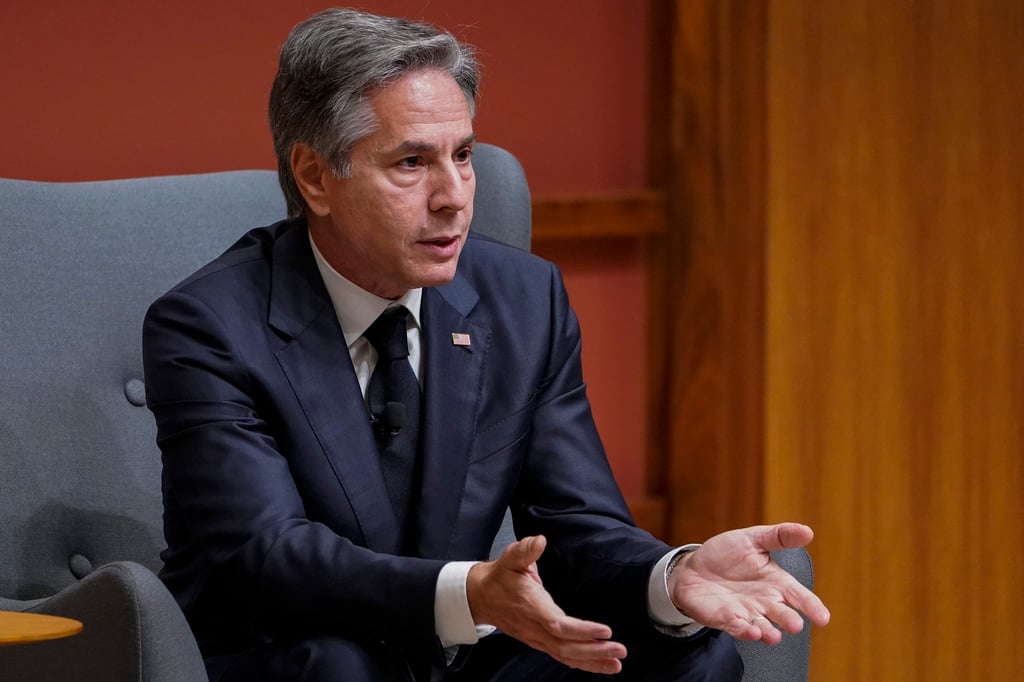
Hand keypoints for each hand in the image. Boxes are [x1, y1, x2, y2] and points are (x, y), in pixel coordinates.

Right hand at [467, 535, 626, 673]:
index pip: (558, 624)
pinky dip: (583, 664)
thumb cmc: (501, 576)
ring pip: (566, 656)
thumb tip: (540, 541)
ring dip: (592, 661)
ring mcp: (537, 638)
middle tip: (619, 649)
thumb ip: (525, 550)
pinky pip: (563, 657)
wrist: (481, 596)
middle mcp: (535, 627)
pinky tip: (601, 665)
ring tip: (616, 663)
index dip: (582, 630)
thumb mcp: (510, 557)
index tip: (605, 631)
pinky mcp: (540, 642)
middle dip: (594, 650)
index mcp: (531, 606)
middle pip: (566, 646)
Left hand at [668, 523, 830, 643]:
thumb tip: (807, 531)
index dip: (811, 606)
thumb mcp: (752, 539)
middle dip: (790, 620)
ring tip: (774, 635)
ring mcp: (746, 612)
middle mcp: (764, 601)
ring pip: (762, 626)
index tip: (823, 617)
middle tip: (796, 625)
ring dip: (768, 631)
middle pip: (782, 614)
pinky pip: (737, 628)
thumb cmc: (726, 554)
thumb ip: (779, 536)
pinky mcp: (726, 619)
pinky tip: (751, 631)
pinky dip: (745, 631)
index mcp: (775, 582)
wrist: (693, 567)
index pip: (798, 595)